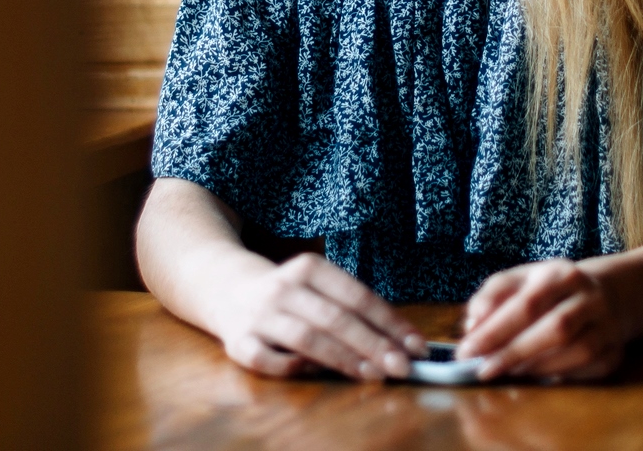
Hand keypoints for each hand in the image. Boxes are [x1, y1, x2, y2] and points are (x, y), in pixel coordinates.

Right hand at [213, 253, 428, 380]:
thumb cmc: (289, 294)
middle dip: (373, 344)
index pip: (356, 295)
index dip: (389, 322)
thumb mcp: (318, 286)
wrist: (226, 289)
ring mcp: (258, 315)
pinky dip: (294, 367)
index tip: (416, 346)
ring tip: (373, 374)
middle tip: (401, 366)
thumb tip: (402, 343)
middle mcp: (282, 288)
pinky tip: (316, 370)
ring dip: (344, 358)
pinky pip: (269, 360)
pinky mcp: (238, 342)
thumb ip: (352, 309)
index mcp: (307, 268)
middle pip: (335, 318)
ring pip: (306, 338)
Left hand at [455, 259, 625, 380]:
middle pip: (555, 329)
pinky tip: (535, 376)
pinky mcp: (615, 352)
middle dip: (514, 353)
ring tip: (506, 372)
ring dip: (536, 368)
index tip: (468, 349)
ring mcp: (607, 325)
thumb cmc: (550, 289)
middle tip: (483, 369)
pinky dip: (559, 375)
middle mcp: (589, 297)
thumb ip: (491, 297)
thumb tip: (472, 326)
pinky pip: (588, 369)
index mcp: (560, 273)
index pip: (527, 304)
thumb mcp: (519, 280)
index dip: (496, 330)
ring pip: (576, 351)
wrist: (605, 294)